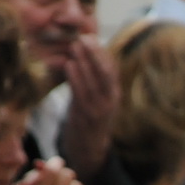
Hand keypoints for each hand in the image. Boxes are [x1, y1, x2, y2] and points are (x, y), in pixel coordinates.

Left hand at [59, 35, 118, 175]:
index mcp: (114, 93)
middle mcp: (111, 100)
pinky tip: (69, 65)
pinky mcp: (88, 116)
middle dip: (96, 54)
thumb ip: (91, 79)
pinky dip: (76, 77)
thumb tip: (83, 54)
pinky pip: (82, 93)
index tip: (91, 37)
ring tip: (74, 46)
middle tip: (84, 37)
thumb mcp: (94, 97)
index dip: (101, 52)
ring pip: (95, 81)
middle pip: (106, 73)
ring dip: (84, 62)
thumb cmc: (87, 117)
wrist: (89, 147)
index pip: (111, 69)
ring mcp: (100, 109)